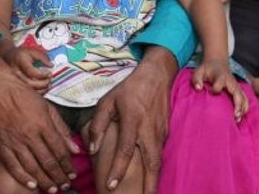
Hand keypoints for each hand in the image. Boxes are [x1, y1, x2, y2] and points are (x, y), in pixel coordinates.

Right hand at [0, 67, 78, 191]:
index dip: (67, 165)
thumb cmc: (26, 97)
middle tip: (65, 186)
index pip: (59, 150)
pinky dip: (23, 177)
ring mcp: (14, 141)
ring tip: (52, 189)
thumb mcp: (48, 108)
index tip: (73, 174)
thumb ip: (62, 129)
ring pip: (31, 166)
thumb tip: (74, 148)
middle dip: (58, 176)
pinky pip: (13, 165)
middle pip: (47, 161)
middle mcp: (29, 135)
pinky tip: (32, 184)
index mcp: (43, 124)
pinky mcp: (0, 145)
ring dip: (44, 180)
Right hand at [3, 45, 52, 92]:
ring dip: (40, 89)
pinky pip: (26, 92)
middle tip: (49, 79)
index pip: (32, 72)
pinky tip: (42, 89)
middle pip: (30, 83)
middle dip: (43, 83)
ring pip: (28, 90)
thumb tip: (51, 65)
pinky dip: (36, 93)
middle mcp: (16, 73)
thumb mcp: (32, 51)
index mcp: (20, 62)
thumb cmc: (21, 54)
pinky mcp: (16, 85)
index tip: (49, 72)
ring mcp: (15, 80)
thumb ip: (43, 57)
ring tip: (48, 85)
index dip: (42, 74)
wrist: (8, 57)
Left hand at [86, 48, 175, 192]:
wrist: (157, 75)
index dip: (118, 169)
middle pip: (152, 163)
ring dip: (154, 180)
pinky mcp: (165, 132)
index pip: (126, 149)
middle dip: (149, 185)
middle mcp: (149, 129)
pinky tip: (151, 179)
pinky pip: (160, 154)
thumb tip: (93, 150)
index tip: (110, 185)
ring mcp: (160, 131)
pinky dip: (156, 169)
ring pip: (158, 161)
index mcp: (133, 120)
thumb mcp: (107, 101)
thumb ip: (98, 125)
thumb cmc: (129, 88)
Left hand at [192, 58, 248, 120]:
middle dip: (238, 105)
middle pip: (237, 93)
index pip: (219, 84)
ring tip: (237, 120)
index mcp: (221, 77)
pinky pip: (245, 98)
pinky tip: (240, 117)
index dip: (215, 89)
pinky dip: (244, 107)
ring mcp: (236, 86)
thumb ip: (196, 79)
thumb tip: (198, 88)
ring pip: (244, 97)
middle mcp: (231, 82)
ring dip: (243, 108)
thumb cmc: (207, 69)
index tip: (210, 92)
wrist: (217, 62)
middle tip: (235, 116)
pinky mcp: (238, 89)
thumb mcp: (199, 71)